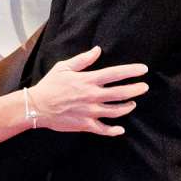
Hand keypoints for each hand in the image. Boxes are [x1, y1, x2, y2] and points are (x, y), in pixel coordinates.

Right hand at [25, 46, 146, 134]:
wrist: (36, 107)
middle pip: (121, 93)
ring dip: (128, 107)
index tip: (143, 70)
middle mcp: (92, 96)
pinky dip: (114, 130)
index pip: (115, 74)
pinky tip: (120, 129)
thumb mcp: (64, 67)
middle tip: (144, 87)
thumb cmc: (50, 85)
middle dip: (136, 89)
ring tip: (133, 103)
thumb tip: (98, 50)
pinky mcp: (85, 124)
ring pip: (116, 111)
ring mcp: (90, 111)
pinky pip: (103, 129)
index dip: (131, 71)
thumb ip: (83, 60)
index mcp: (88, 80)